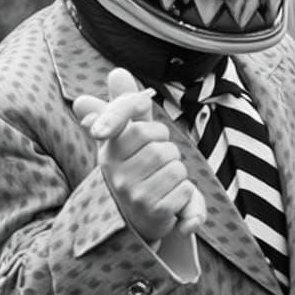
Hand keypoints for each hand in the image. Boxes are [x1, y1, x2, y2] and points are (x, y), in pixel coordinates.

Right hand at [73, 68, 205, 244]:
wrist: (136, 222)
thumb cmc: (134, 170)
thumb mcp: (126, 138)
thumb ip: (123, 103)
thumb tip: (117, 72)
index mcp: (108, 149)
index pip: (119, 119)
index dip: (121, 115)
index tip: (111, 125)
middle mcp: (115, 171)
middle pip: (160, 142)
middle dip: (167, 148)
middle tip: (156, 161)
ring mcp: (133, 193)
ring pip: (176, 165)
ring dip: (178, 172)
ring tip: (162, 182)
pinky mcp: (153, 212)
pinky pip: (185, 189)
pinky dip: (186, 194)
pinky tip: (170, 200)